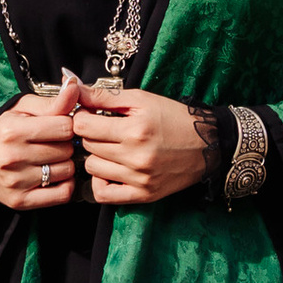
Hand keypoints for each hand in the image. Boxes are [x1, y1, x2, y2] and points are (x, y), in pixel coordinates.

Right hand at [0, 83, 81, 210]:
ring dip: (64, 165)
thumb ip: (53, 101)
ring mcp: (15, 182)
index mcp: (11, 130)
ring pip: (67, 171)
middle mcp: (11, 157)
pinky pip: (63, 194)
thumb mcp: (25, 109)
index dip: (66, 125)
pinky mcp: (20, 201)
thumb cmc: (7, 130)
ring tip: (49, 159)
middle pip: (67, 149)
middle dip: (64, 145)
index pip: (65, 126)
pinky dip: (64, 185)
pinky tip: (52, 177)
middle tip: (50, 144)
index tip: (57, 126)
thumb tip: (75, 85)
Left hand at [71, 85, 209, 207]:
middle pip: (87, 146)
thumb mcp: (141, 99)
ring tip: (111, 148)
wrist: (209, 144)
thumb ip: (104, 96)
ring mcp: (139, 178)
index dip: (83, 117)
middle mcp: (136, 156)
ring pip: (92, 168)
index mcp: (136, 129)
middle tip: (104, 130)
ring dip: (97, 157)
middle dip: (91, 135)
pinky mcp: (144, 194)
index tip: (91, 116)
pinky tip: (111, 170)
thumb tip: (73, 88)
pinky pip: (104, 195)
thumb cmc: (174, 118)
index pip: (84, 125)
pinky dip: (101, 182)